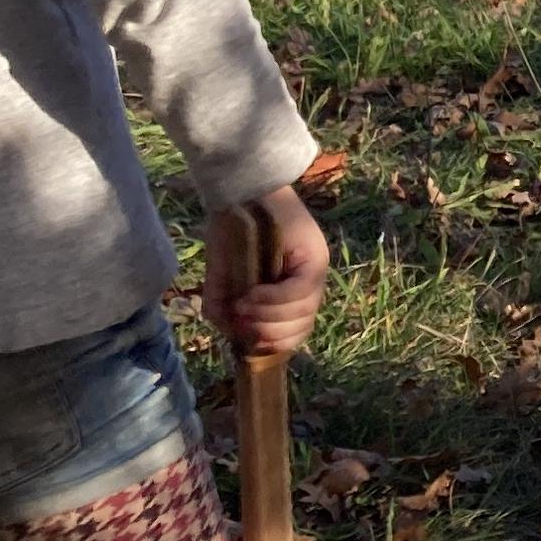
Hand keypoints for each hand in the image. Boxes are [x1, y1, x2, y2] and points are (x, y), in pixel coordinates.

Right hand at [203, 183, 330, 360]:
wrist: (242, 194)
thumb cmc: (233, 233)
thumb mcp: (224, 279)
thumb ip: (225, 308)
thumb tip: (233, 337)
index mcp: (293, 292)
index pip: (295, 333)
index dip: (273, 346)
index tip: (248, 342)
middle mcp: (311, 283)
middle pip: (301, 329)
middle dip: (269, 335)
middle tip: (243, 325)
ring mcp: (316, 270)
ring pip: (302, 313)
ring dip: (268, 318)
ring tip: (243, 307)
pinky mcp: (316, 257)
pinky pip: (299, 291)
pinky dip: (273, 299)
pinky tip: (252, 295)